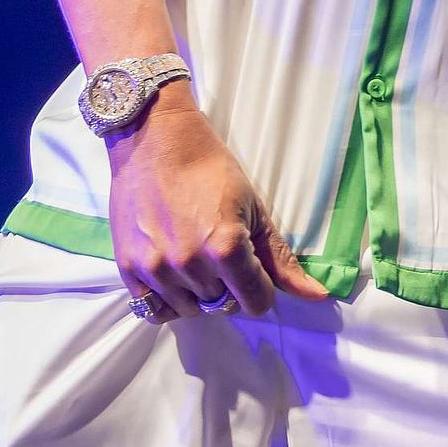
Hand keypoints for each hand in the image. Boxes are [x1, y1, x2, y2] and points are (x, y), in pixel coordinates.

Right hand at [107, 87, 330, 319]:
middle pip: (223, 305)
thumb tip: (318, 296)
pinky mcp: (128, 266)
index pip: (256, 302)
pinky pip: (152, 308)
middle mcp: (189, 264)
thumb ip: (280, 258)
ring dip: (197, 292)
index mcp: (225, 248)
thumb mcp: (253, 207)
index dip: (260, 286)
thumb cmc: (208, 165)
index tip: (251, 266)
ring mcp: (155, 267)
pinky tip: (171, 272)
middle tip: (218, 251)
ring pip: (190, 309)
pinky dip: (166, 299)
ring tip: (192, 255)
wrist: (153, 136)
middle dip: (228, 285)